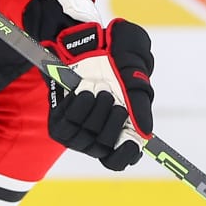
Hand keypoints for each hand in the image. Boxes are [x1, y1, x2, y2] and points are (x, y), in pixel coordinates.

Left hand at [26, 0, 154, 170]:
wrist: (88, 45)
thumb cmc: (117, 61)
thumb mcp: (135, 78)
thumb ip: (141, 105)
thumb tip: (145, 132)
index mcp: (121, 131)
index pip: (120, 160)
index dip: (125, 155)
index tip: (130, 141)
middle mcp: (99, 135)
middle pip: (104, 148)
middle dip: (111, 122)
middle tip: (112, 98)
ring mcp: (78, 131)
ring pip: (84, 139)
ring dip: (93, 113)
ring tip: (97, 90)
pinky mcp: (60, 123)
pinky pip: (65, 128)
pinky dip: (75, 109)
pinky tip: (81, 92)